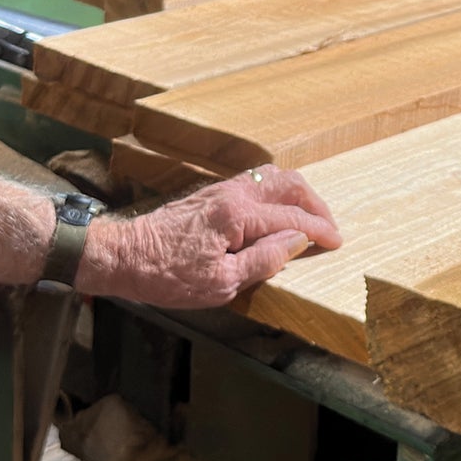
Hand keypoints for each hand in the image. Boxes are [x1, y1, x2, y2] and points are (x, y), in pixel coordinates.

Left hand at [74, 166, 341, 308]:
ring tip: (309, 217)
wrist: (122, 255)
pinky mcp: (210, 194)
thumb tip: (297, 242)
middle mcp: (233, 193)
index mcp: (238, 215)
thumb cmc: (166, 275)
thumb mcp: (220, 283)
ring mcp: (221, 190)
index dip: (320, 231)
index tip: (338, 242)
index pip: (293, 218)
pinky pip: (255, 182)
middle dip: (315, 204)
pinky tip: (277, 212)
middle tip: (329, 228)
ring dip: (297, 195)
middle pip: (288, 184)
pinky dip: (277, 193)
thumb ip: (264, 260)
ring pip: (272, 178)